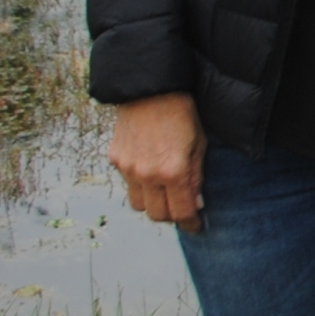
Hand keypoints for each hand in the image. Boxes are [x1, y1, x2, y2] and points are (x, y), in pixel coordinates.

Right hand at [109, 94, 206, 229]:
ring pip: (138, 204)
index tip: (195, 226)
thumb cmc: (181, 114)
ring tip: (164, 191)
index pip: (180, 213)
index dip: (190, 224)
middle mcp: (147, 175)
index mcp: (173, 172)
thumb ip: (195, 177)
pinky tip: (150, 170)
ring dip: (152, 203)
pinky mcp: (115, 159)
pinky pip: (127, 184)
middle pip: (156, 215)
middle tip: (180, 207)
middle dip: (171, 216)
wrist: (151, 90)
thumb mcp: (199, 145)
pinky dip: (139, 184)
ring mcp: (128, 168)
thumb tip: (195, 204)